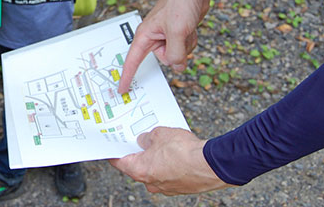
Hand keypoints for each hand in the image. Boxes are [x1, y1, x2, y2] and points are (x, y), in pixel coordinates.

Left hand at [108, 127, 229, 194]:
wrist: (211, 165)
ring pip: (155, 170)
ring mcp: (166, 188)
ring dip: (156, 158)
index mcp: (139, 171)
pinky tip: (176, 152)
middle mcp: (150, 183)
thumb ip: (147, 137)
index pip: (119, 162)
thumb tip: (144, 140)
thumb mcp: (159, 134)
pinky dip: (170, 164)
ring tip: (163, 143)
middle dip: (139, 152)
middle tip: (140, 138)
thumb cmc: (183, 150)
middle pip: (137, 166)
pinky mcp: (181, 188)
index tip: (112, 144)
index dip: (115, 150)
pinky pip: (169, 174)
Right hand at [118, 0, 209, 93]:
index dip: (127, 76)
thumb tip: (177, 66)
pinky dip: (190, 41)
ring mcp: (166, 36)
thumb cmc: (180, 3)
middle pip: (164, 59)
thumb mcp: (178, 31)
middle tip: (180, 37)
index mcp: (145, 35)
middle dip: (176, 52)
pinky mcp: (177, 35)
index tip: (123, 89)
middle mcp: (154, 37)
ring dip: (186, 45)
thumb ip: (175, 53)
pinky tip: (190, 28)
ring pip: (176, 55)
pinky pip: (184, 48)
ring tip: (186, 28)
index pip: (132, 60)